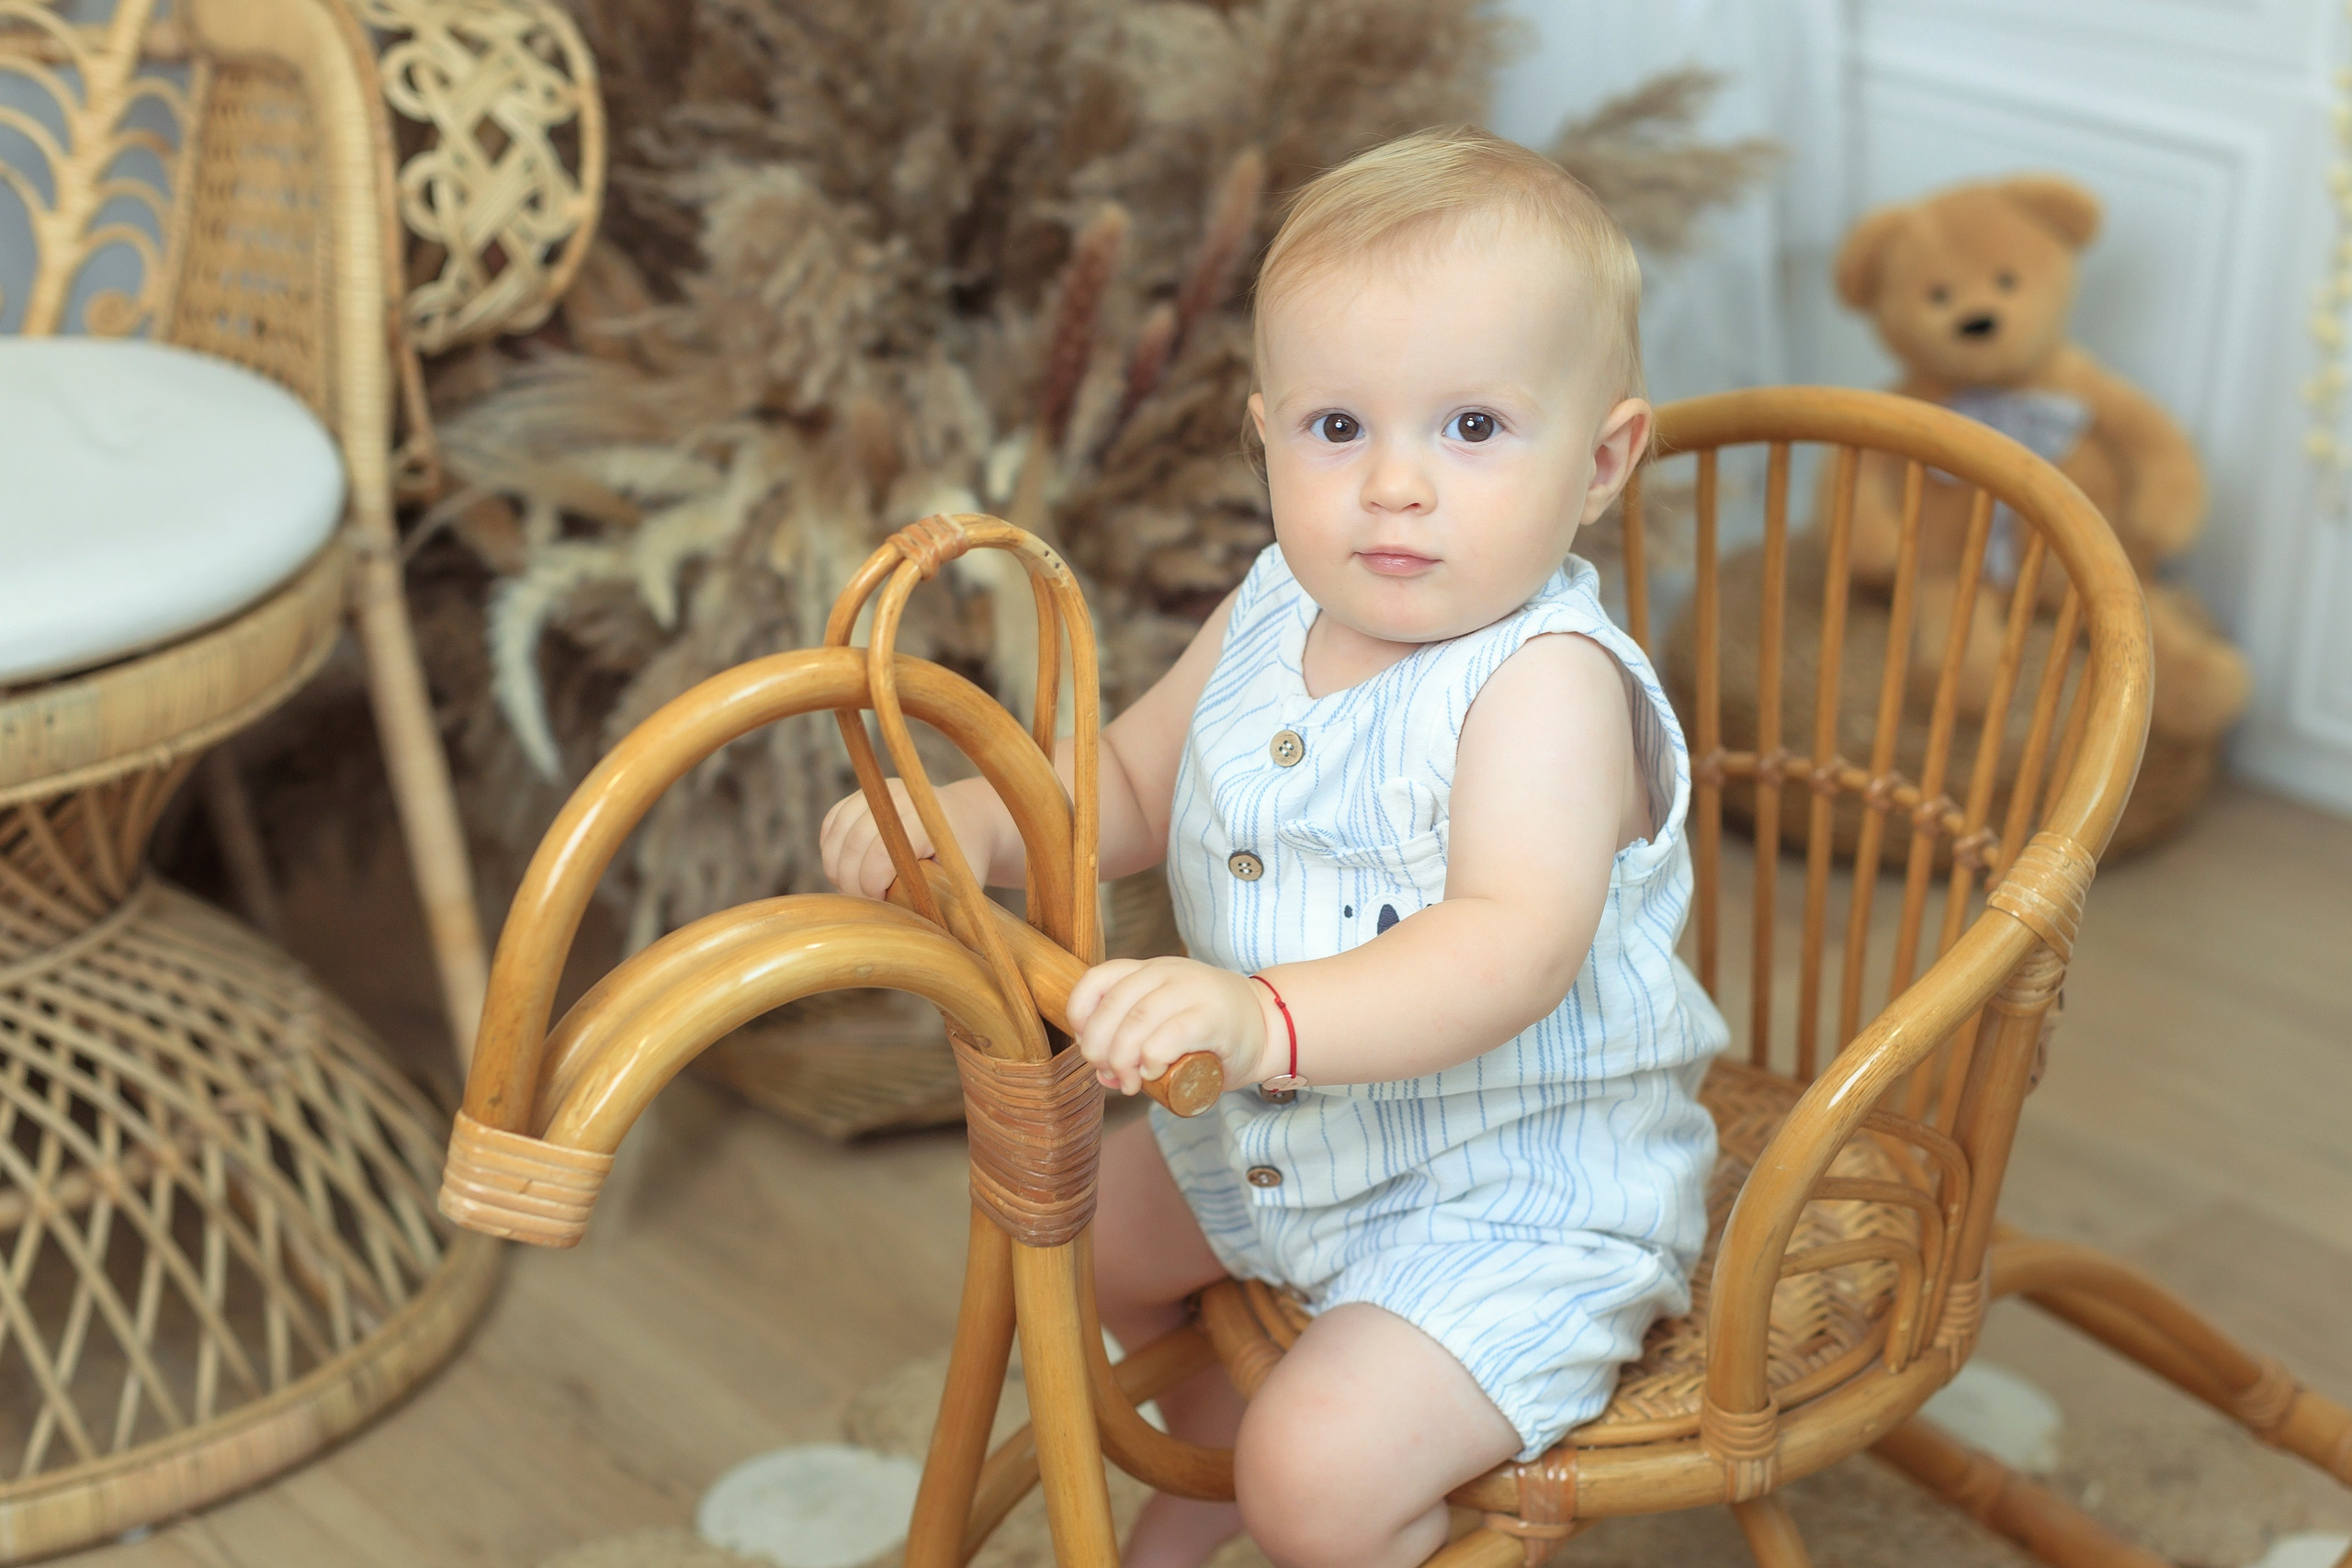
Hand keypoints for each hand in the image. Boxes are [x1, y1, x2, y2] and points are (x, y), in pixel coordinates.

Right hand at [819, 779, 1001, 899]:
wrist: (965, 820)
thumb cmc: (965, 859)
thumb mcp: (962, 883)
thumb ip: (936, 903)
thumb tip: (905, 934)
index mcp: (925, 818)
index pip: (880, 853)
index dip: (871, 885)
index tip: (881, 904)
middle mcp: (898, 796)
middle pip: (853, 844)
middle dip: (852, 882)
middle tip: (867, 903)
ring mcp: (877, 792)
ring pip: (836, 834)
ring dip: (837, 869)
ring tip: (857, 890)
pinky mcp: (861, 796)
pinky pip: (830, 825)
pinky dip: (831, 852)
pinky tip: (848, 870)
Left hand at [1066, 956, 1274, 1095]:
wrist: (1270, 1027)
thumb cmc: (1213, 1032)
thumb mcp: (1166, 1022)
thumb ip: (1133, 1041)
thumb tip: (1103, 1073)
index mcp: (1150, 970)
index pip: (1099, 979)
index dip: (1081, 1014)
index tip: (1086, 1045)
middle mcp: (1166, 972)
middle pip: (1113, 1006)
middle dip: (1099, 1047)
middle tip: (1109, 1075)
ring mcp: (1190, 990)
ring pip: (1136, 1021)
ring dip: (1122, 1059)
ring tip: (1129, 1083)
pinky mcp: (1211, 1016)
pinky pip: (1168, 1036)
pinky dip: (1151, 1059)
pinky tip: (1153, 1072)